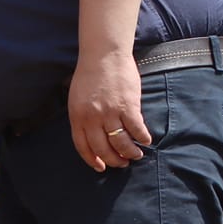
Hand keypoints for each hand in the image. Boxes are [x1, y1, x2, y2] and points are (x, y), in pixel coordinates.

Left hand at [68, 50, 150, 170]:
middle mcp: (92, 118)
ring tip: (136, 155)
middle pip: (103, 148)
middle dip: (114, 160)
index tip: (101, 167)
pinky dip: (142, 137)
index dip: (93, 160)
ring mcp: (110, 113)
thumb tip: (91, 136)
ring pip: (121, 142)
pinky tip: (146, 140)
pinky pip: (136, 128)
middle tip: (123, 163)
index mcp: (77, 117)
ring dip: (130, 152)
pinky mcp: (128, 106)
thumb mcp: (76, 99)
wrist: (103, 55)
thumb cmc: (89, 76)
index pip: (83, 146)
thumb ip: (82, 117)